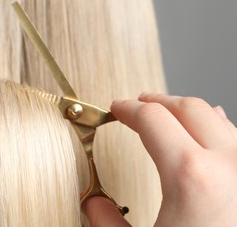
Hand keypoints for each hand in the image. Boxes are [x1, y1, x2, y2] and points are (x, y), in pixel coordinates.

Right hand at [84, 93, 236, 225]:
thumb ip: (107, 222)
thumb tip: (93, 204)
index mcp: (191, 176)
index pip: (151, 118)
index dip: (127, 109)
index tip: (116, 108)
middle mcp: (230, 166)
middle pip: (188, 108)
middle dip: (158, 101)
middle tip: (138, 104)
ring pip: (220, 120)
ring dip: (189, 114)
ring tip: (169, 116)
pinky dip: (219, 130)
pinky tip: (211, 136)